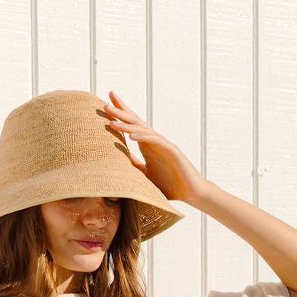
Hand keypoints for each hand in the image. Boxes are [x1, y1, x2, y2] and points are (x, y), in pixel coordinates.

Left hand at [100, 88, 206, 204]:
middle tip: (105, 104)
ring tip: (112, 121)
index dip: (121, 112)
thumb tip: (116, 161)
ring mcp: (164, 145)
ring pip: (143, 131)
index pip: (132, 125)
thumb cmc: (170, 185)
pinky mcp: (173, 151)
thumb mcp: (145, 175)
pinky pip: (156, 142)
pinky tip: (132, 136)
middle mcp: (155, 141)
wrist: (191, 193)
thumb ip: (134, 166)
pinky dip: (144, 137)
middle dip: (121, 112)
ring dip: (127, 125)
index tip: (105, 102)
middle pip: (136, 123)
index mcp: (147, 145)